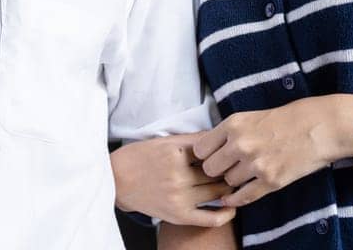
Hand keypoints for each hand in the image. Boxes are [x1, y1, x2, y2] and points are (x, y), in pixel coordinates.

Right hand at [111, 134, 235, 227]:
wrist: (117, 180)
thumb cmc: (140, 157)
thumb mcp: (164, 141)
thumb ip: (193, 139)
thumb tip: (220, 135)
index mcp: (176, 153)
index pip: (213, 151)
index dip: (224, 152)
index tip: (231, 152)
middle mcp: (179, 175)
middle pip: (217, 172)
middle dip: (229, 169)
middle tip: (236, 167)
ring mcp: (179, 197)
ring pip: (217, 192)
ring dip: (229, 187)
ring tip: (234, 182)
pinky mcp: (178, 215)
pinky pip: (210, 218)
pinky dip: (225, 214)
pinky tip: (232, 207)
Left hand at [192, 95, 352, 207]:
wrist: (320, 127)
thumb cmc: (287, 118)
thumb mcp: (250, 116)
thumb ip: (228, 131)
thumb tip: (205, 149)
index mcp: (234, 124)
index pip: (199, 149)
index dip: (205, 155)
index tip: (212, 156)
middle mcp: (241, 144)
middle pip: (210, 169)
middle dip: (217, 169)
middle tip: (227, 167)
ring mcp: (256, 164)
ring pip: (227, 182)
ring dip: (234, 180)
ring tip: (245, 172)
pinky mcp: (271, 181)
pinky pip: (243, 197)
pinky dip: (236, 199)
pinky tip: (234, 197)